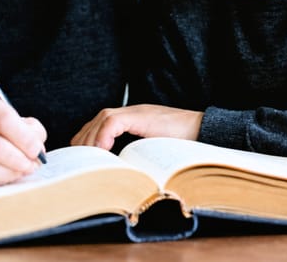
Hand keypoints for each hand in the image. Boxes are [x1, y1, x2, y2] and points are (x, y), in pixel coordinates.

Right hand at [0, 86, 46, 187]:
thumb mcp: (1, 110)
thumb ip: (24, 126)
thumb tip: (37, 151)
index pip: (3, 120)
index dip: (25, 139)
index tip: (37, 150)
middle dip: (20, 161)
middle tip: (32, 165)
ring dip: (10, 174)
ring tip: (21, 171)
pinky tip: (4, 175)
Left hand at [71, 104, 202, 150]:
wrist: (205, 131)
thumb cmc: (183, 146)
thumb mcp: (153, 150)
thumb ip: (136, 153)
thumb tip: (120, 174)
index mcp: (134, 119)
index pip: (101, 123)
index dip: (88, 138)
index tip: (81, 156)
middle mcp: (133, 112)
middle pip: (97, 120)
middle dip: (85, 140)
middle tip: (80, 160)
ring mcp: (138, 112)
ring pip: (102, 119)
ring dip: (92, 139)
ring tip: (90, 158)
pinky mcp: (142, 116)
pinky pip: (113, 122)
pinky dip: (104, 136)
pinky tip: (103, 151)